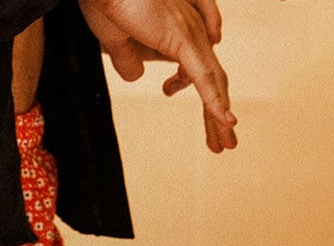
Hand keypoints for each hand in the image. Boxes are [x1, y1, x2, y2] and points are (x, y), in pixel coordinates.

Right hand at [79, 0, 236, 152]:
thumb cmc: (107, 1)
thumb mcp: (116, 42)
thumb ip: (129, 60)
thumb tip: (137, 76)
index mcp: (178, 32)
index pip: (198, 68)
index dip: (196, 90)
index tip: (169, 92)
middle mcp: (193, 32)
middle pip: (213, 79)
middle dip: (216, 114)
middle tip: (222, 141)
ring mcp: (191, 36)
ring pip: (214, 83)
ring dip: (220, 118)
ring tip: (225, 144)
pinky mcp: (183, 41)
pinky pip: (205, 78)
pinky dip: (216, 102)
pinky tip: (226, 122)